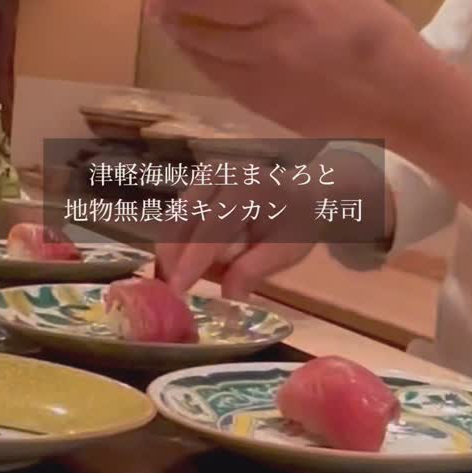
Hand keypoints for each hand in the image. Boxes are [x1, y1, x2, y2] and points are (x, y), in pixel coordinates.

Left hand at [149, 0, 428, 142]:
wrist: (403, 100)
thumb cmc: (376, 34)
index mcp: (288, 6)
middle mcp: (268, 45)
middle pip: (202, 31)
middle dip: (173, 18)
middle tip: (156, 7)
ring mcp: (264, 82)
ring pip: (207, 61)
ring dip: (185, 43)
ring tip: (172, 28)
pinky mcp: (266, 111)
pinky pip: (223, 84)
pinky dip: (207, 67)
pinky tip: (202, 56)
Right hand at [157, 173, 316, 298]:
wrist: (301, 194)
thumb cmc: (295, 225)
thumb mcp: (284, 251)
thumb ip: (252, 271)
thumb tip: (226, 296)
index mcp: (246, 191)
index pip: (210, 230)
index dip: (191, 262)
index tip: (177, 290)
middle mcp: (219, 175)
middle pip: (182, 221)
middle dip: (171, 259)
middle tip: (170, 293)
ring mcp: (205, 176)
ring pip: (174, 219)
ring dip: (172, 252)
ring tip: (180, 279)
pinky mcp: (197, 182)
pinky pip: (178, 217)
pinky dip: (177, 242)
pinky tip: (185, 262)